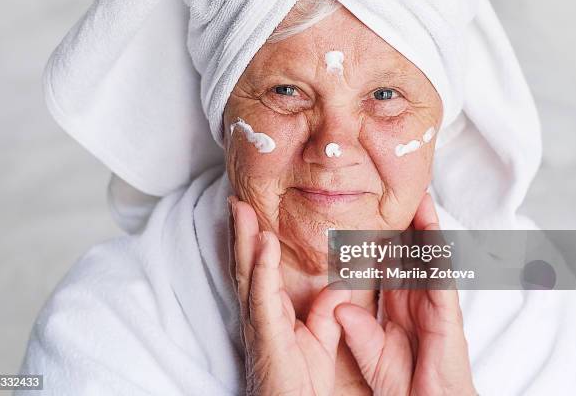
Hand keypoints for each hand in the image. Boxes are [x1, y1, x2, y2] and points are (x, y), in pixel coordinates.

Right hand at [228, 196, 350, 395]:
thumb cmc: (301, 382)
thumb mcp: (320, 337)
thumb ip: (326, 310)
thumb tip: (338, 283)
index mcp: (270, 309)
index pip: (260, 266)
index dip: (253, 238)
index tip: (250, 209)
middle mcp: (259, 310)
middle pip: (247, 262)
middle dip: (240, 228)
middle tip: (236, 197)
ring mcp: (259, 320)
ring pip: (248, 271)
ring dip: (243, 237)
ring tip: (240, 207)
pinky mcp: (266, 333)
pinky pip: (263, 294)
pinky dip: (263, 267)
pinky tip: (264, 243)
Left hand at [334, 193, 476, 395]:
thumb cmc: (405, 387)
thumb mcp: (372, 354)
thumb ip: (358, 330)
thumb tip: (341, 305)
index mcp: (397, 306)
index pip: (389, 264)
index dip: (381, 239)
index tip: (370, 214)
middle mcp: (416, 299)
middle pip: (410, 253)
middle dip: (405, 223)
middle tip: (399, 192)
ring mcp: (433, 305)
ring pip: (429, 257)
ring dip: (425, 226)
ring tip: (419, 196)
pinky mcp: (447, 314)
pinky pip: (442, 276)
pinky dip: (438, 251)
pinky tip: (433, 228)